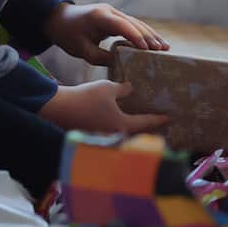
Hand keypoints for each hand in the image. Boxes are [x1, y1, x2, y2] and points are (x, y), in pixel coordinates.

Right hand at [39, 81, 167, 134]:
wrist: (59, 109)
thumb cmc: (86, 98)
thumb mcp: (108, 89)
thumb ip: (123, 89)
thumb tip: (131, 88)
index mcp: (121, 124)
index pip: (145, 122)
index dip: (157, 119)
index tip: (168, 117)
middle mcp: (114, 135)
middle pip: (135, 134)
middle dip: (146, 128)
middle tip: (156, 123)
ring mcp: (103, 138)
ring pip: (122, 135)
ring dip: (132, 129)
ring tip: (139, 122)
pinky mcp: (93, 136)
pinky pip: (111, 133)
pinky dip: (117, 127)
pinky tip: (117, 120)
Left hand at [44, 2, 168, 65]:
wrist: (58, 18)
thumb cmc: (67, 34)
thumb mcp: (81, 50)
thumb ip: (100, 57)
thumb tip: (120, 64)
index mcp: (100, 16)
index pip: (122, 26)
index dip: (136, 37)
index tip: (147, 49)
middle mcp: (110, 11)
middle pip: (134, 23)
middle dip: (149, 37)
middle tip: (163, 50)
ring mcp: (114, 12)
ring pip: (136, 23)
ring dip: (150, 35)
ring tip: (165, 47)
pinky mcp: (115, 17)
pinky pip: (132, 25)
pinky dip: (143, 33)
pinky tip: (154, 42)